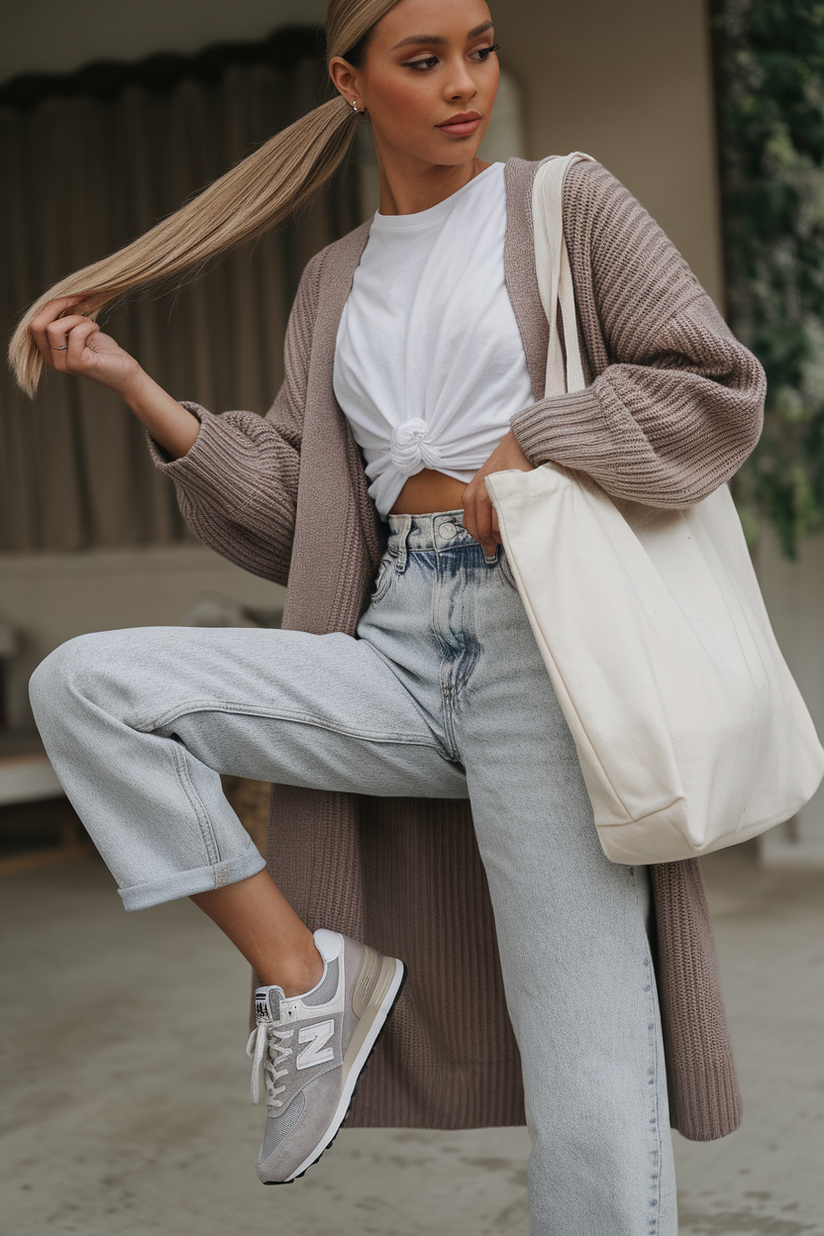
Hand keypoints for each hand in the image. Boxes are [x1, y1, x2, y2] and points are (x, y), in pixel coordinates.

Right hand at [28, 295, 141, 397]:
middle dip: (57, 306)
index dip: (51, 306)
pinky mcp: (77, 364)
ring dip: (76, 319)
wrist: (125, 373)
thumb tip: (58, 297)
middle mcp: (52, 360)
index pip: (34, 325)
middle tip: (79, 301)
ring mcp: (63, 364)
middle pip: (37, 326)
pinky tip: (97, 330)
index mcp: (49, 352)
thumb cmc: (104, 351)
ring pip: (54, 328)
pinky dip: (88, 326)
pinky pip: (75, 333)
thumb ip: (64, 320)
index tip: (72, 297)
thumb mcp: (80, 330)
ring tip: (90, 324)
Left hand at [462, 429, 533, 554]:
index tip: (490, 547)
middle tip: (502, 545)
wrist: (518, 446)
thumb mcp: (484, 485)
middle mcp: (478, 496)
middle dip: (492, 542)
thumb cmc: (504, 467)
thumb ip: (481, 506)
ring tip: (512, 534)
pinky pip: (508, 520)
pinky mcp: (507, 494)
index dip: (481, 541)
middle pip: (483, 532)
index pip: (471, 529)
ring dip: (504, 536)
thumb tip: (485, 534)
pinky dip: (512, 527)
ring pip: (496, 529)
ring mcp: (492, 496)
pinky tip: (517, 525)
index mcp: (469, 496)